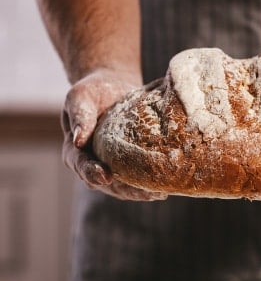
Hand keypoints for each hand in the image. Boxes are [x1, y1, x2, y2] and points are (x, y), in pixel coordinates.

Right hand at [61, 69, 164, 200]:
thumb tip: (77, 140)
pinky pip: (138, 177)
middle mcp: (93, 164)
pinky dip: (150, 183)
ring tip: (160, 193)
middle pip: (108, 184)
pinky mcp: (130, 163)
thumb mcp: (80, 97)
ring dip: (142, 192)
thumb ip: (79, 115)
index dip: (92, 173)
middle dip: (127, 191)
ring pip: (125, 186)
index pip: (82, 166)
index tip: (105, 176)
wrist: (113, 87)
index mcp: (75, 152)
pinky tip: (165, 185)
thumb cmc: (93, 90)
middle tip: (147, 194)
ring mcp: (113, 166)